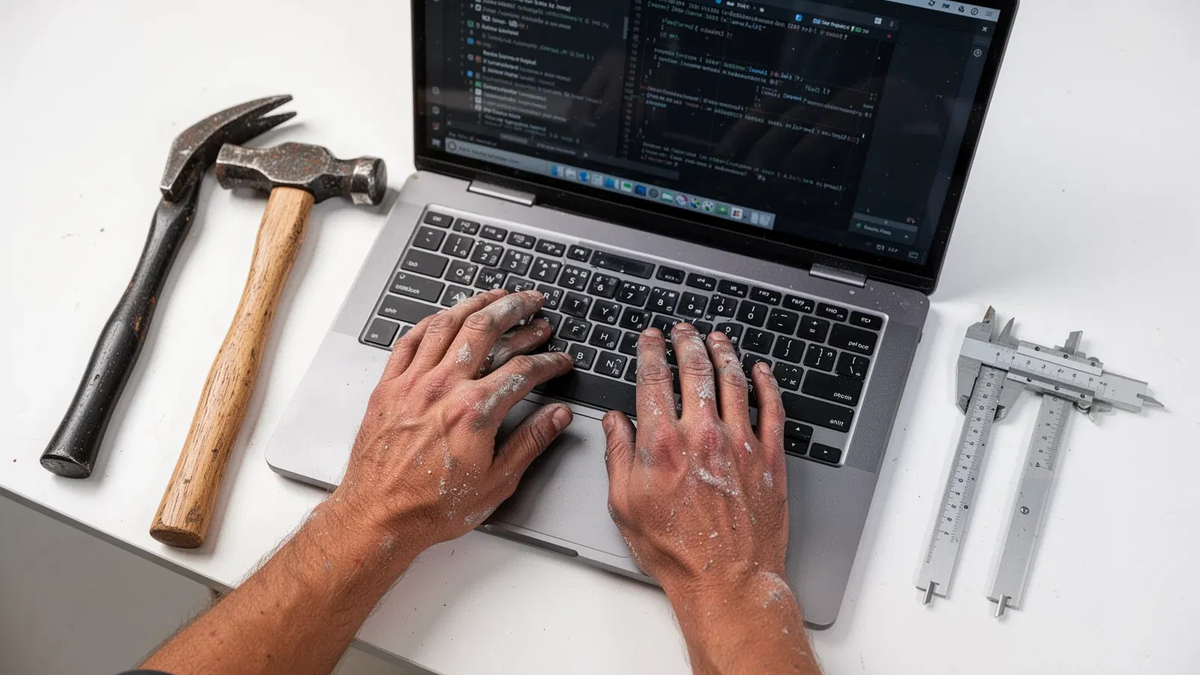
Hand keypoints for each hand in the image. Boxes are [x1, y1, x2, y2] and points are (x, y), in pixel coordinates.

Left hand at [333, 290, 574, 557]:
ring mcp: (412, 383)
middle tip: (535, 303)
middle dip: (516, 310)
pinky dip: (432, 321)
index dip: (548, 360)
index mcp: (474, 411)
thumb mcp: (496, 483)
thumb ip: (530, 443)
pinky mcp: (388, 386)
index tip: (559, 359)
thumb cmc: (431, 507)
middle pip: (486, 330)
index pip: (522, 370)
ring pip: (447, 324)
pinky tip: (446, 316)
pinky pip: (410, 339)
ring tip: (498, 295)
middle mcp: (442, 388)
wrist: (377, 516)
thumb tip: (556, 417)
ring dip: (477, 304)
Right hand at [602, 324, 789, 595]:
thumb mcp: (625, 505)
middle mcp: (702, 435)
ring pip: (734, 381)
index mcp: (663, 444)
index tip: (651, 338)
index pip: (654, 379)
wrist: (727, 580)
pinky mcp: (770, 457)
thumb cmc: (675, 551)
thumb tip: (615, 423)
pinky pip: (772, 408)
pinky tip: (761, 371)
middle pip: (695, 370)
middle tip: (684, 329)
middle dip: (687, 342)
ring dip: (724, 353)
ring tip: (717, 339)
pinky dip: (766, 384)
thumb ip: (618, 456)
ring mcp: (740, 443)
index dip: (651, 351)